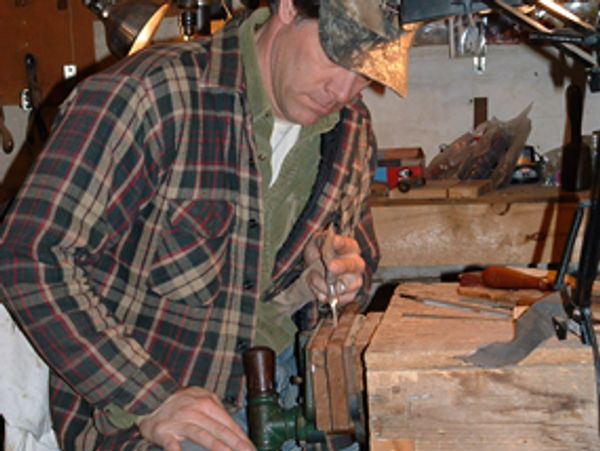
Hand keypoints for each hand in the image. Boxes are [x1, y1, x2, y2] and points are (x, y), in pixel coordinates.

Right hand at [137, 387, 254, 450]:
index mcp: (207, 403)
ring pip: (203, 436)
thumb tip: (234, 427)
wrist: (150, 397)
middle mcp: (195, 411)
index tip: (252, 448)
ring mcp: (180, 422)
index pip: (228, 423)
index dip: (242, 438)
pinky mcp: (164, 432)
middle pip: (220, 431)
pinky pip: (172, 444)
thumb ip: (216, 409)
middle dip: (237, 445)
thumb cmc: (179, 402)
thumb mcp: (201, 397)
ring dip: (218, 448)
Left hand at [304, 229, 364, 305]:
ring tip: (312, 277)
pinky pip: (336, 299)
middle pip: (353, 266)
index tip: (334, 241)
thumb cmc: (319, 254)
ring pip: (343, 286)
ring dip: (323, 284)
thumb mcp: (317, 243)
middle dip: (342, 266)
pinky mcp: (349, 296)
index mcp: (350, 248)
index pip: (348, 245)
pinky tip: (316, 288)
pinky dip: (322, 295)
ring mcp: (354, 282)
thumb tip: (331, 240)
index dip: (341, 244)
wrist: (315, 271)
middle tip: (330, 266)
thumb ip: (322, 240)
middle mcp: (356, 264)